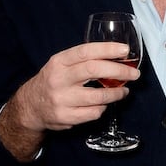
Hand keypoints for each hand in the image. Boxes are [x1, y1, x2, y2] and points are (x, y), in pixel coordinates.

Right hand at [0, 42, 139, 159]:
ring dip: (117, 93)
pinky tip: (103, 104)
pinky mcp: (66, 117)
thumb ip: (83, 60)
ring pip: (98, 96)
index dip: (107, 49)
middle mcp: (59, 79)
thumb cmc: (53, 81)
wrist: (30, 107)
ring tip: (124, 91)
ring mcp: (62, 100)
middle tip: (134, 73)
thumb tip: (117, 55)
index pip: (85, 51)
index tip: (125, 50)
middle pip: (94, 70)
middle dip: (119, 71)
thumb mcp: (61, 65)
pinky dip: (103, 108)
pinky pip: (94, 113)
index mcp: (59, 62)